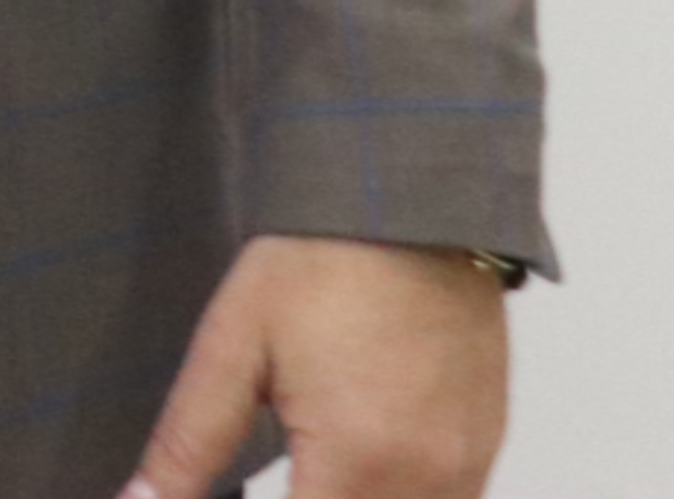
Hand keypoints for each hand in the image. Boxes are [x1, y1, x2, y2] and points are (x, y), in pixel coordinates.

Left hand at [125, 233, 507, 498]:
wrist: (409, 203)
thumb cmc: (319, 264)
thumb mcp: (232, 348)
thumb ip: (188, 443)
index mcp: (357, 462)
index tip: (234, 492)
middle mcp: (426, 480)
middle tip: (262, 477)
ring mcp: (466, 468)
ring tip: (298, 472)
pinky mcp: (485, 448)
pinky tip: (351, 473)